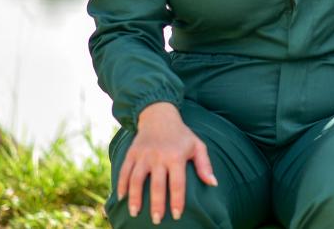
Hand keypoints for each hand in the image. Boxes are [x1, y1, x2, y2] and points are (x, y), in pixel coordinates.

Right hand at [117, 102, 217, 223]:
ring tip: (135, 213)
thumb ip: (205, 165)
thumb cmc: (181, 135)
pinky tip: (120, 198)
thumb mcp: (197, 145)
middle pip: (156, 185)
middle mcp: (159, 156)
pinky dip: (121, 184)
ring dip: (135, 198)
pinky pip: (124, 171)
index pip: (177, 183)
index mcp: (176, 156)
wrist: (159, 115)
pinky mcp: (131, 153)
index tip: (177, 215)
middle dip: (156, 204)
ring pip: (136, 179)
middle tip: (157, 220)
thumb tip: (213, 183)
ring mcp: (143, 154)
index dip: (177, 200)